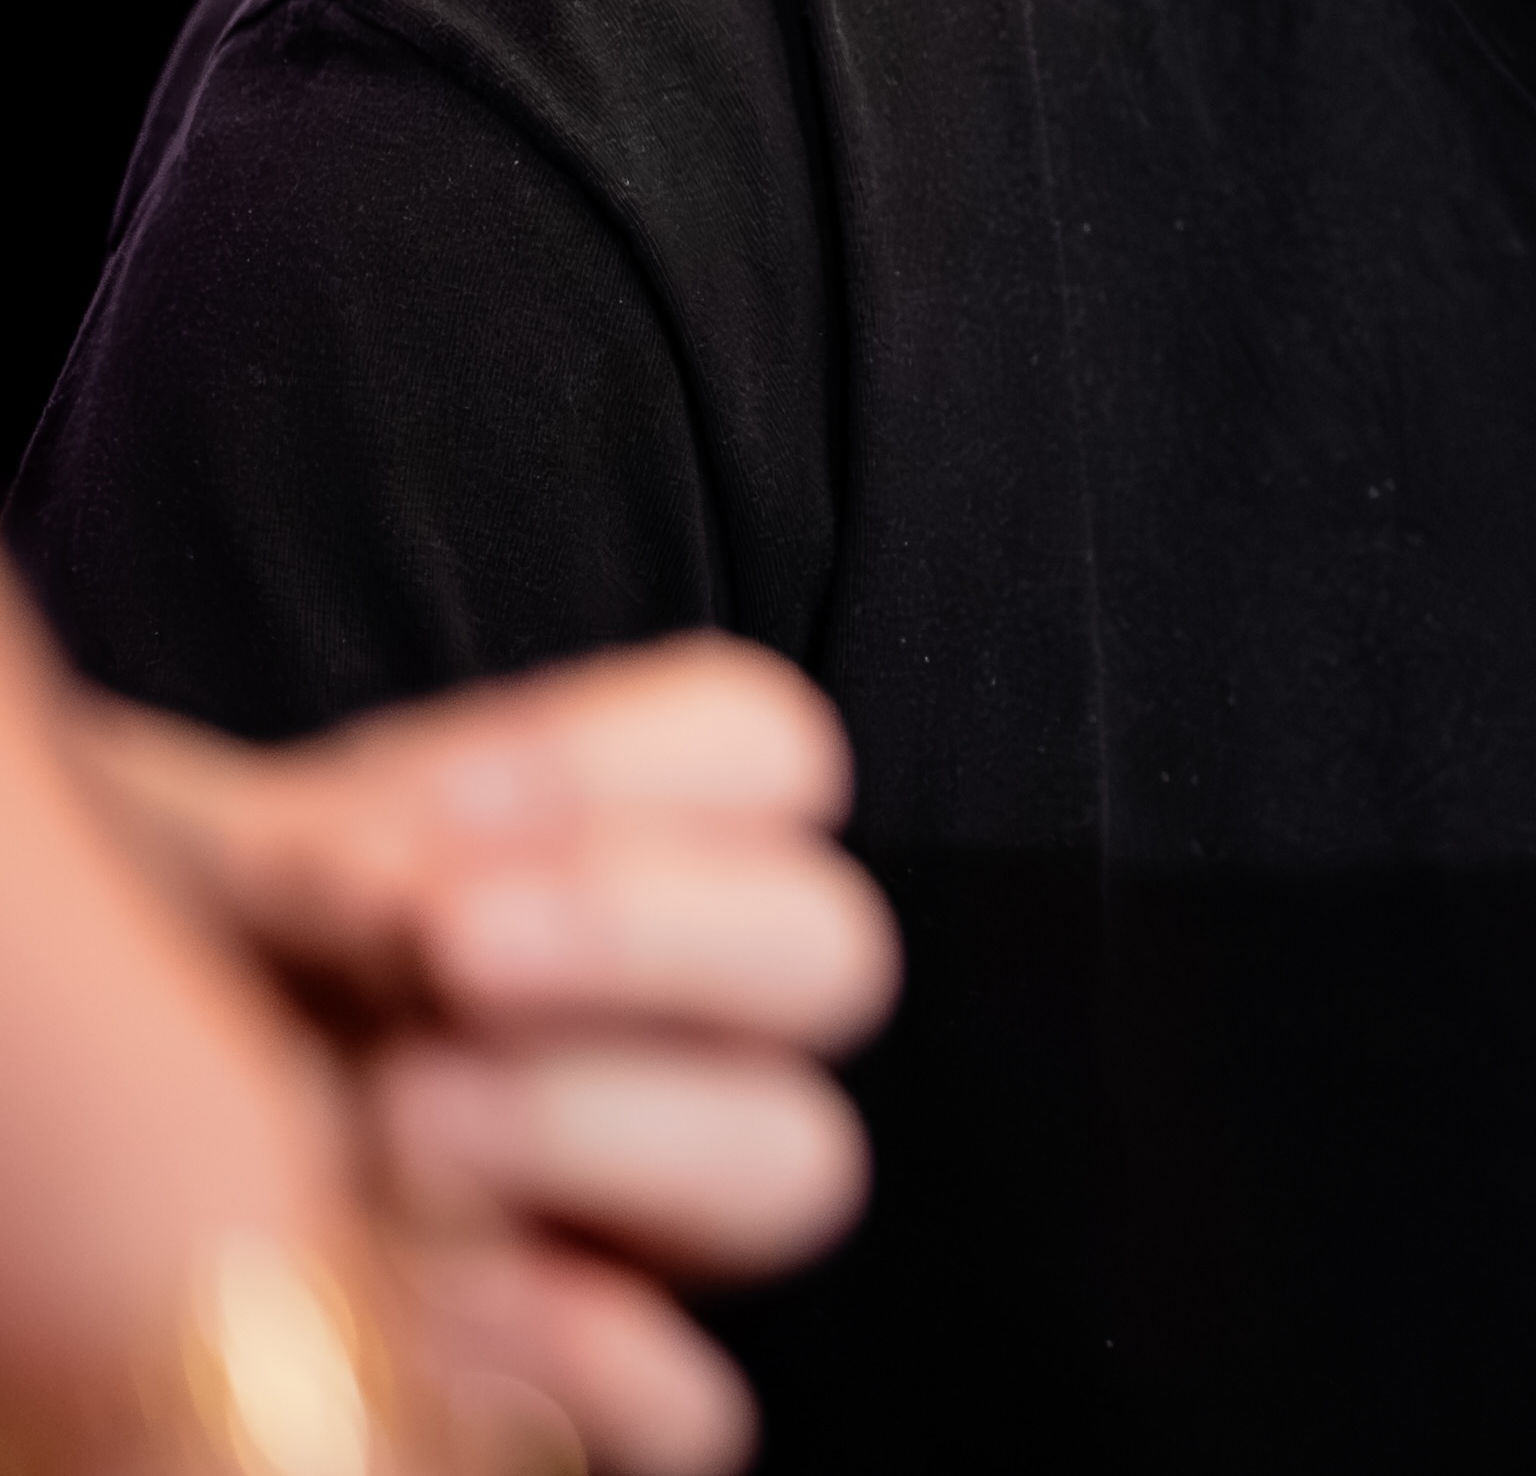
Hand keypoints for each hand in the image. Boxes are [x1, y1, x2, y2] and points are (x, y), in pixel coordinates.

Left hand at [71, 639, 897, 1475]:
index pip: (767, 749)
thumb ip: (325, 845)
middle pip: (836, 950)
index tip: (426, 819)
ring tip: (396, 1125)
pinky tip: (423, 1310)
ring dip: (608, 1130)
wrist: (79, 1148)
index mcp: (613, 855)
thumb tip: (402, 886)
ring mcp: (655, 1216)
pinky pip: (696, 1406)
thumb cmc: (155, 984)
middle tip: (450, 950)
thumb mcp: (210, 871)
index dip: (630, 764)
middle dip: (650, 933)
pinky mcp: (590, 1390)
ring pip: (797, 1166)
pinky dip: (583, 1361)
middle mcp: (676, 1028)